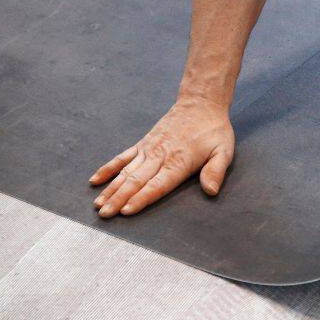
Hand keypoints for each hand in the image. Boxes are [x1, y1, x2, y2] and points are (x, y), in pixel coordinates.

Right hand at [89, 97, 234, 217]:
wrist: (200, 104)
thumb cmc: (213, 131)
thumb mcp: (223, 151)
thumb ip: (216, 171)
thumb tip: (211, 191)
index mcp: (178, 162)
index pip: (157, 185)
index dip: (141, 198)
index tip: (125, 211)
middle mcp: (159, 156)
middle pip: (136, 181)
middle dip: (119, 199)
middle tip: (104, 214)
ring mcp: (148, 149)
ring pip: (126, 172)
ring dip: (111, 189)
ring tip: (98, 204)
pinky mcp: (143, 144)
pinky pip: (122, 157)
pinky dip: (108, 169)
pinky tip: (95, 180)